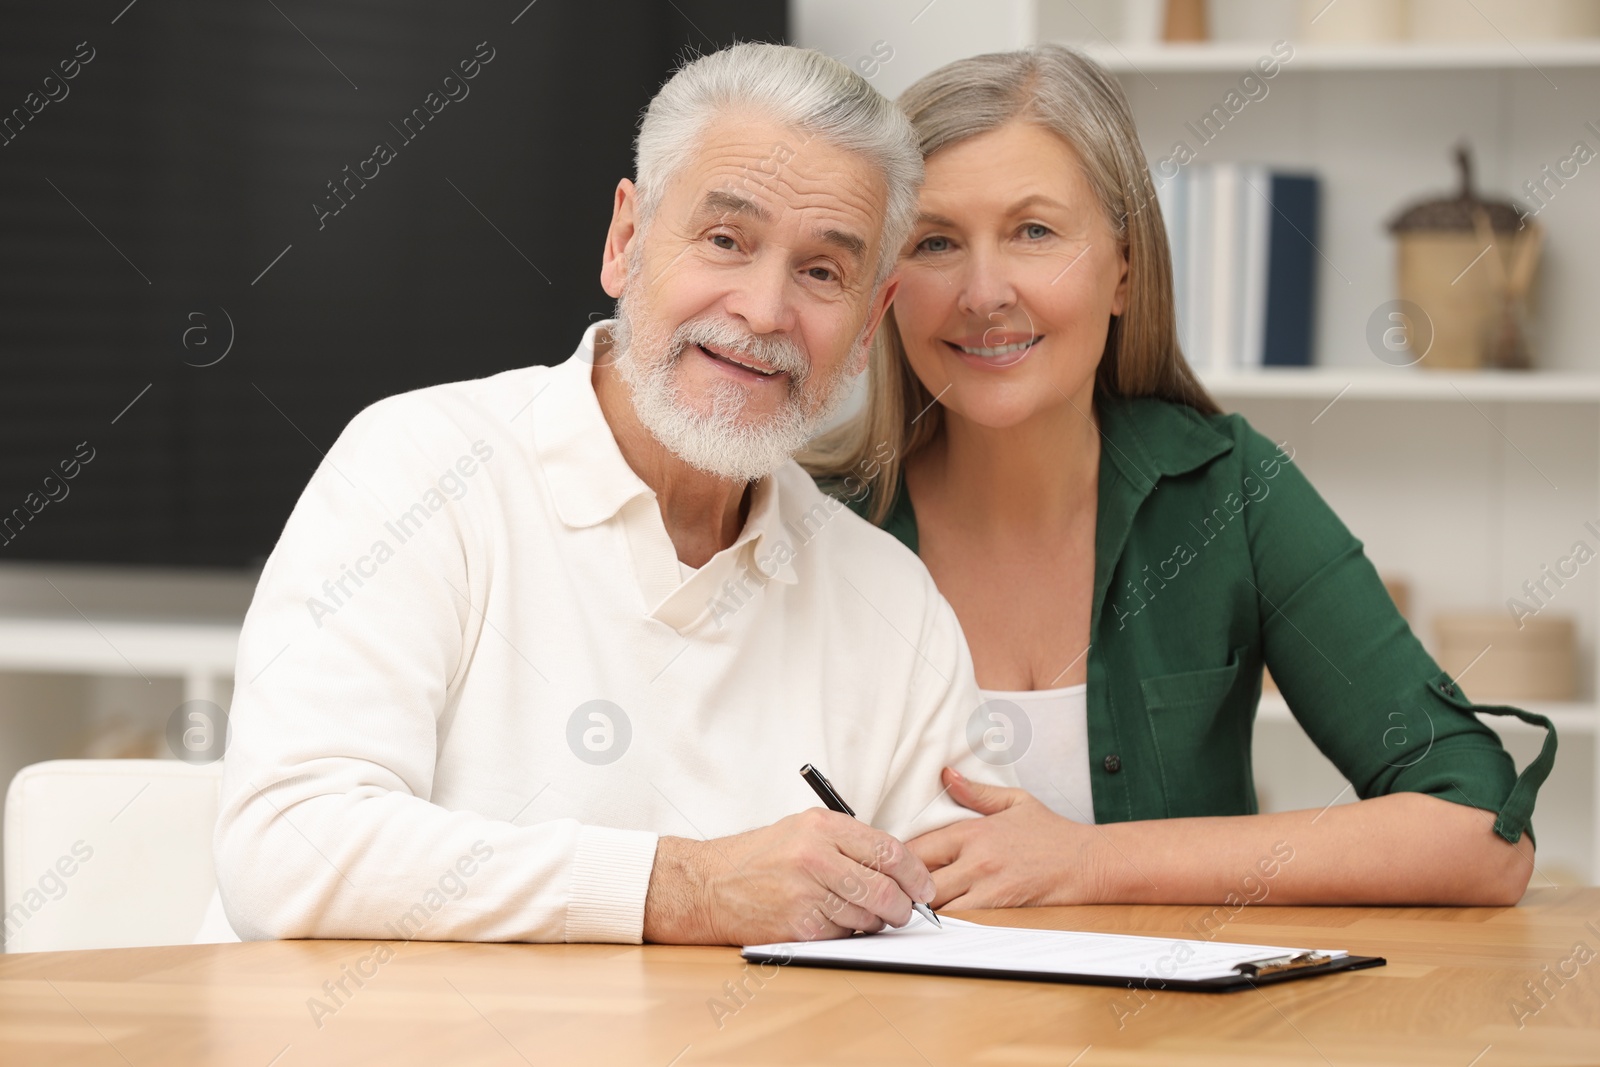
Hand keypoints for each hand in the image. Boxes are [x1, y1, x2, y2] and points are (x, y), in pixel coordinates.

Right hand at [642, 808, 935, 944]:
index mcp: (823, 827)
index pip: (889, 851)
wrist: (709, 884)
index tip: (924, 888)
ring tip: (858, 914)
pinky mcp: (798, 926)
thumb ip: (849, 842)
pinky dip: (845, 934)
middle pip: (884, 889)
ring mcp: (806, 893)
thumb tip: (899, 867)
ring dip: (873, 923)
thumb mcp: (804, 829)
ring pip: (867, 917)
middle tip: (905, 911)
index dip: (916, 874)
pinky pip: (842, 936)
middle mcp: (816, 857)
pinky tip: (831, 922)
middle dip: (903, 907)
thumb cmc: (759, 857)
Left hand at [908, 767, 1101, 908]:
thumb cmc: (1052, 834)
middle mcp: (976, 858)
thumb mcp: (1015, 802)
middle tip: (896, 894)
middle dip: (905, 888)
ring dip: (923, 908)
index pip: (919, 846)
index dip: (900, 859)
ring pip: (937, 903)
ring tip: (912, 910)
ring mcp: (987, 885)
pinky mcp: (1000, 907)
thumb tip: (947, 774)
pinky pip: (962, 919)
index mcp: (973, 831)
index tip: (893, 866)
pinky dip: (948, 922)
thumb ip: (976, 792)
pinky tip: (940, 923)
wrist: (1088, 861)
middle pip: (920, 878)